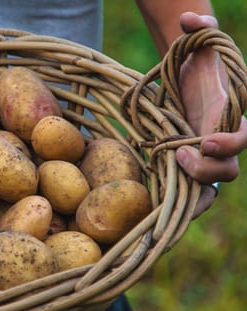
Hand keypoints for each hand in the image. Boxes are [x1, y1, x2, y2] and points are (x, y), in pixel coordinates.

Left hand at [175, 13, 246, 217]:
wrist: (185, 87)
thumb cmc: (196, 67)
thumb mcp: (199, 47)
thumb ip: (201, 30)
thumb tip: (190, 17)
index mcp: (231, 119)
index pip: (243, 139)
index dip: (228, 143)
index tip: (204, 139)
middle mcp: (221, 145)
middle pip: (227, 172)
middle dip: (206, 170)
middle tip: (179, 155)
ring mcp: (204, 161)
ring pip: (209, 189)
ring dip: (191, 192)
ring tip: (166, 181)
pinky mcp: (187, 169)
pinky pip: (188, 194)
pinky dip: (179, 203)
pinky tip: (158, 206)